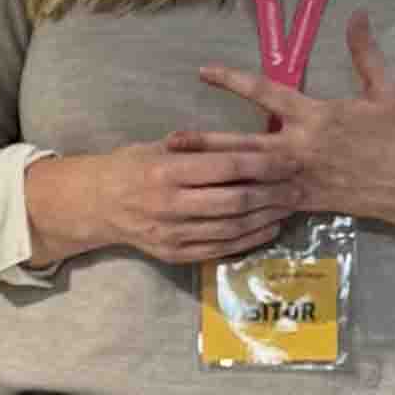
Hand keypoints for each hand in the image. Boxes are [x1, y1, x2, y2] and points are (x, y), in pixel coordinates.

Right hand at [26, 138, 301, 270]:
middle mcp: (171, 205)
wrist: (95, 204)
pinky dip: (250, 240)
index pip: (227, 167)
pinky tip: (269, 228)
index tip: (289, 159)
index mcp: (167, 171)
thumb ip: (197, 147)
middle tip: (298, 185)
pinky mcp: (176, 254)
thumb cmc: (130, 166)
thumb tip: (246, 141)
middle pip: (236, 201)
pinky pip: (221, 248)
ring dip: (267, 218)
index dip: (264, 163)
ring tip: (289, 205)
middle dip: (274, 193)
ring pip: (233, 228)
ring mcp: (173, 234)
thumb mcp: (157, 146)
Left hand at [173, 16, 394, 252]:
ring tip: (181, 174)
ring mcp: (299, 179)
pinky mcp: (304, 202)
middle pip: (243, 145)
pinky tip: (215, 207)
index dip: (233, 80)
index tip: (205, 71)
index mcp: (315, 117)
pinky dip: (241, 205)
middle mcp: (300, 149)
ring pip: (248, 179)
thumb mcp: (386, 88)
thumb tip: (357, 15)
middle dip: (206, 143)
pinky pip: (267, 205)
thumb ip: (365, 52)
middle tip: (172, 140)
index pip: (266, 93)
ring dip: (213, 176)